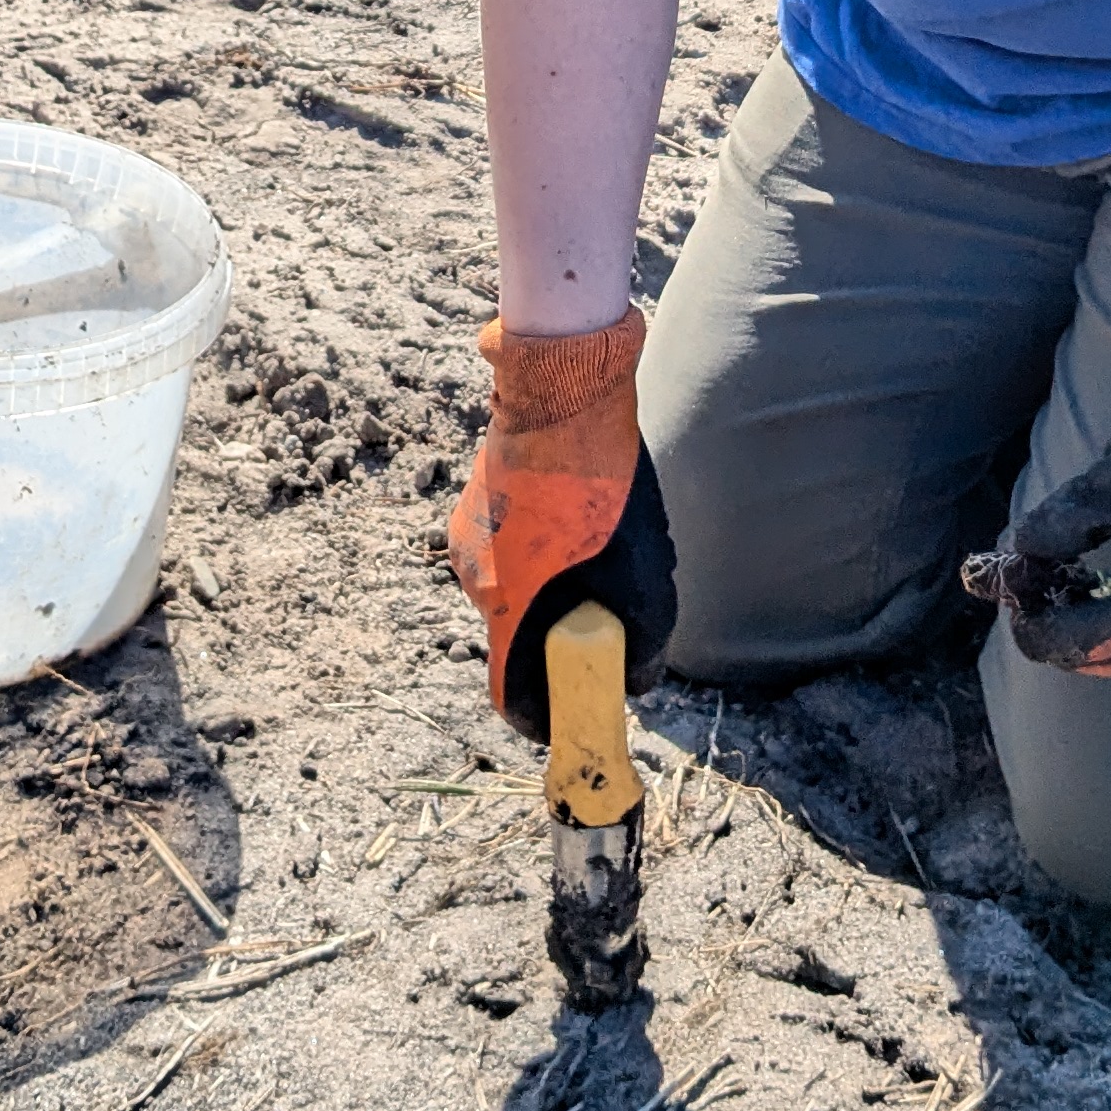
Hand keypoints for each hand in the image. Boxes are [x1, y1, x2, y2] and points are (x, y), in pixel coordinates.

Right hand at [447, 311, 679, 740]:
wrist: (562, 392)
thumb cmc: (601, 485)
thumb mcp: (641, 572)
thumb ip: (641, 638)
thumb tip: (640, 680)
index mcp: (507, 605)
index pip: (508, 693)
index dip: (542, 714)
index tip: (569, 718)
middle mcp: (475, 579)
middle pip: (518, 636)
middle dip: (560, 637)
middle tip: (608, 615)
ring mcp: (468, 537)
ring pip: (515, 587)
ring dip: (552, 587)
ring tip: (600, 549)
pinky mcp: (475, 502)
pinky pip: (510, 548)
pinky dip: (541, 551)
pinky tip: (577, 517)